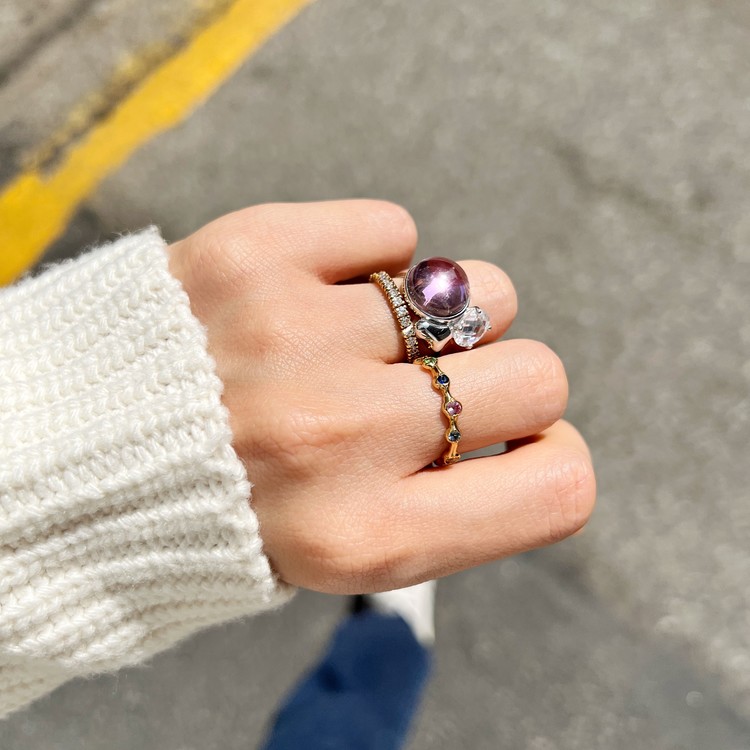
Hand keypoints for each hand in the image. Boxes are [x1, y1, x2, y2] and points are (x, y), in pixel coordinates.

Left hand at [167, 200, 594, 593]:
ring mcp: (297, 337)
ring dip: (445, 316)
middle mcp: (337, 439)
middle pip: (538, 375)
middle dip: (503, 380)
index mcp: (363, 538)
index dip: (552, 457)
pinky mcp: (257, 252)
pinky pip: (394, 229)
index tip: (518, 443)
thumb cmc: (225, 509)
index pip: (555, 488)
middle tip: (434, 387)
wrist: (76, 453)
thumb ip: (445, 506)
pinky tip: (321, 295)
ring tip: (368, 340)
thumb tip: (536, 424)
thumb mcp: (335, 554)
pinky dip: (376, 258)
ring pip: (477, 291)